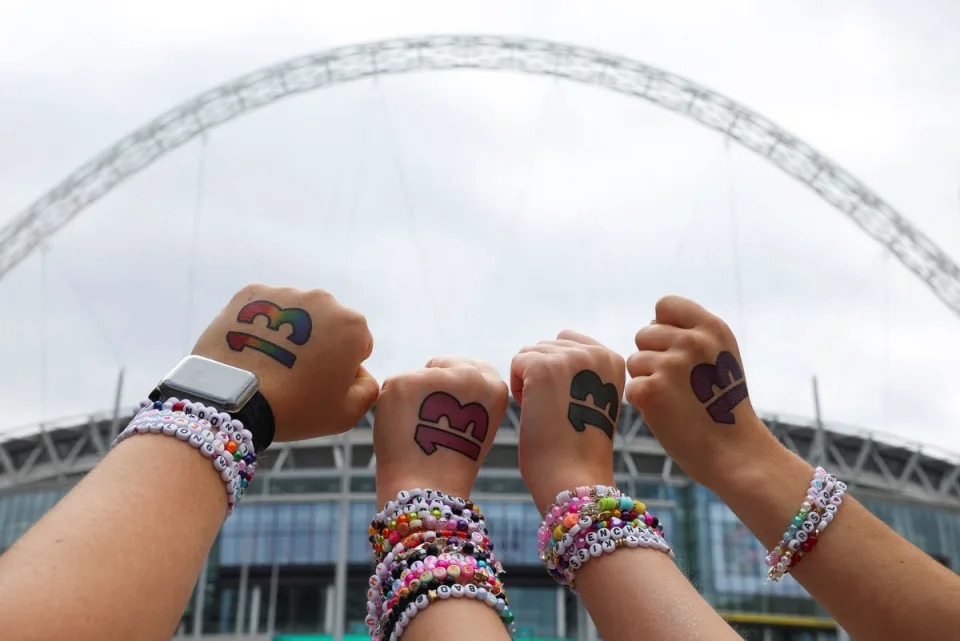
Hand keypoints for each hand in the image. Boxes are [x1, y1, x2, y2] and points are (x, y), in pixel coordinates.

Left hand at [192, 284, 377, 441]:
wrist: (234, 399)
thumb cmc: (296, 408)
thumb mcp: (348, 413)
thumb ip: (368, 387)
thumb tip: (358, 371)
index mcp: (353, 324)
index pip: (358, 344)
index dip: (343, 368)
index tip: (322, 384)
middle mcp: (323, 299)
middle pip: (328, 324)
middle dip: (319, 344)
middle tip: (296, 375)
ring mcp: (285, 292)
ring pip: (295, 314)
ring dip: (290, 334)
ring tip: (271, 365)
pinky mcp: (251, 294)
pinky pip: (264, 310)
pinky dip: (262, 326)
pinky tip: (253, 351)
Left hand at [373, 357, 507, 505]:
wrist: (427, 488)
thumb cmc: (449, 462)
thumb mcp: (476, 422)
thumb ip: (468, 393)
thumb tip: (441, 372)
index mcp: (494, 386)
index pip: (471, 366)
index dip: (455, 388)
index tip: (450, 413)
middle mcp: (470, 375)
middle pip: (442, 364)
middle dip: (432, 386)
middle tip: (430, 424)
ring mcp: (437, 376)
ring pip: (417, 376)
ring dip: (412, 396)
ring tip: (417, 430)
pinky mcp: (405, 381)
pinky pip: (395, 385)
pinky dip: (392, 404)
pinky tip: (401, 429)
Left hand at [510, 331, 625, 511]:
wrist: (575, 478)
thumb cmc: (578, 447)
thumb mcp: (591, 398)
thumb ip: (582, 371)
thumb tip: (552, 347)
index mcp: (613, 359)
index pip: (568, 342)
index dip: (558, 372)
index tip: (569, 404)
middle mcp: (596, 352)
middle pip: (547, 347)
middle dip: (542, 375)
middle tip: (558, 413)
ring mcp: (570, 357)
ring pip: (530, 354)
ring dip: (530, 382)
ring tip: (548, 413)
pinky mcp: (543, 366)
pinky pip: (517, 363)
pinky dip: (519, 389)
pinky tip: (535, 412)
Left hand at [625, 296, 777, 487]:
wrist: (735, 452)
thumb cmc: (722, 406)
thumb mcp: (720, 357)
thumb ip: (692, 334)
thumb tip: (652, 325)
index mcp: (712, 328)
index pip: (665, 305)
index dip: (662, 327)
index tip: (675, 351)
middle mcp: (693, 341)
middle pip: (644, 334)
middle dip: (653, 357)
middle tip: (679, 385)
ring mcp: (672, 364)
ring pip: (635, 361)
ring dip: (647, 380)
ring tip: (676, 400)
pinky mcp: (652, 390)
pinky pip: (631, 387)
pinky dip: (643, 403)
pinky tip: (667, 414)